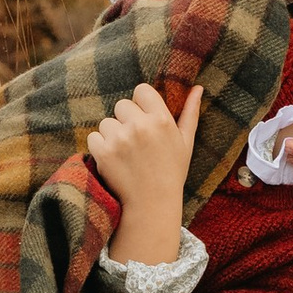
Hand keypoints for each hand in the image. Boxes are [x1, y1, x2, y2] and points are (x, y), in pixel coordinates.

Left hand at [84, 81, 204, 266]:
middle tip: (135, 141)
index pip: (141, 90)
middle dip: (125, 119)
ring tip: (125, 154)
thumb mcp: (186, 142)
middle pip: (121, 105)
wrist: (152, 204)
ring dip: (112, 134)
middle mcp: (140, 126)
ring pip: (106, 122)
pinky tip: (114, 160)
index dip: (140, 103)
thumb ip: (190, 113)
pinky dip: (100, 147)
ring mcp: (120, 139)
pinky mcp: (104, 152)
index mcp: (161, 120)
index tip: (143, 119)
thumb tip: (198, 88)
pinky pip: (94, 137)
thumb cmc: (171, 172)